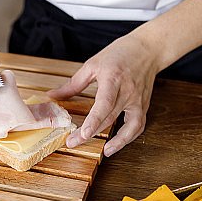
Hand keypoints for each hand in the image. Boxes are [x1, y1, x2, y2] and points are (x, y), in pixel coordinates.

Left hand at [47, 33, 158, 156]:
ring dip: (118, 141)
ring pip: (129, 126)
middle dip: (91, 133)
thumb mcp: (93, 64)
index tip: (82, 133)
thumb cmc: (120, 54)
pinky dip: (129, 137)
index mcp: (113, 78)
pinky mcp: (144, 105)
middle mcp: (127, 91)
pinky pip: (138, 125)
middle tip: (73, 143)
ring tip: (104, 151)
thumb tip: (53, 96)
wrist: (148, 49)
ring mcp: (138, 100)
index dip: (93, 120)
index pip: (104, 104)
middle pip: (110, 117)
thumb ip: (73, 83)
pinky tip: (117, 144)